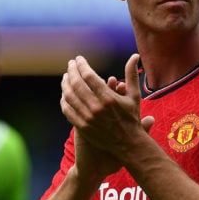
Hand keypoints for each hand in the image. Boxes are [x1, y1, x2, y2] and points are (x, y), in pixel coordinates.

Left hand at [61, 54, 153, 177]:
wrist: (128, 144)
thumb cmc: (132, 118)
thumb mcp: (134, 96)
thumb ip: (131, 74)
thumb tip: (134, 55)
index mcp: (108, 98)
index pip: (89, 76)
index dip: (82, 65)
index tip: (79, 59)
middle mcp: (96, 107)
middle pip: (76, 84)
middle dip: (72, 71)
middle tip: (71, 64)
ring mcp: (87, 118)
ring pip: (69, 96)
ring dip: (65, 84)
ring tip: (66, 76)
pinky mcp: (82, 127)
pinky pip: (68, 111)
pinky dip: (64, 100)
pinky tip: (65, 94)